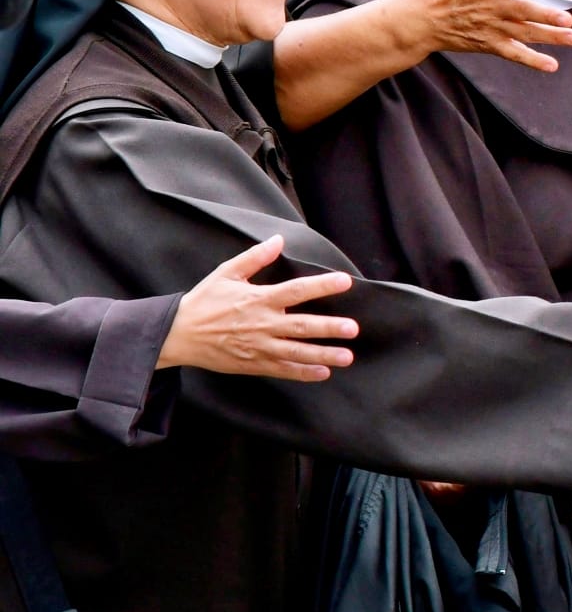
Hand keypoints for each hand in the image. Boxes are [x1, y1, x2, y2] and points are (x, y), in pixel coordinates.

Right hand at [157, 236, 357, 380]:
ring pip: (296, 352)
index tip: (345, 282)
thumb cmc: (204, 301)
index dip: (322, 285)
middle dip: (329, 328)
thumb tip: (278, 239)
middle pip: (301, 326)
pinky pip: (282, 369)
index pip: (296, 291)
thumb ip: (255, 257)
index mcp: (259, 299)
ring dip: (323, 355)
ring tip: (347, 356)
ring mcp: (259, 347)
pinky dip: (303, 372)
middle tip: (353, 329)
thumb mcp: (226, 273)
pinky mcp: (253, 364)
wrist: (177, 335)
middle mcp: (263, 324)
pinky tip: (322, 372)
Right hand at [403, 0, 571, 71]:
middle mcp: (489, 5)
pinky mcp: (489, 44)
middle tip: (567, 20)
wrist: (420, 19)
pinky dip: (532, 61)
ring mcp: (490, 26)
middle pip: (520, 12)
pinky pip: (513, 53)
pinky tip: (552, 65)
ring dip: (550, 37)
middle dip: (544, 16)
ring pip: (524, 33)